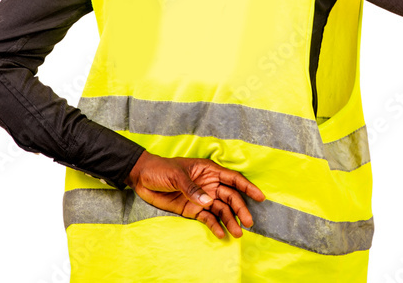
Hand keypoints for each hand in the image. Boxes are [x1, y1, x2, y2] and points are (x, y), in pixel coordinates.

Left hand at [126, 150, 265, 238]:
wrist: (142, 178)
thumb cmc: (161, 170)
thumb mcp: (176, 175)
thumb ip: (193, 188)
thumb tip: (209, 201)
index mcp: (209, 171)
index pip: (233, 179)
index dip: (247, 187)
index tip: (260, 197)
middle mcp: (209, 185)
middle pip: (230, 197)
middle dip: (240, 210)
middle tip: (248, 223)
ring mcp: (202, 198)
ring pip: (221, 210)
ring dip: (230, 221)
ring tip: (237, 234)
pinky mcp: (193, 210)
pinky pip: (208, 218)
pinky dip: (215, 226)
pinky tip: (222, 234)